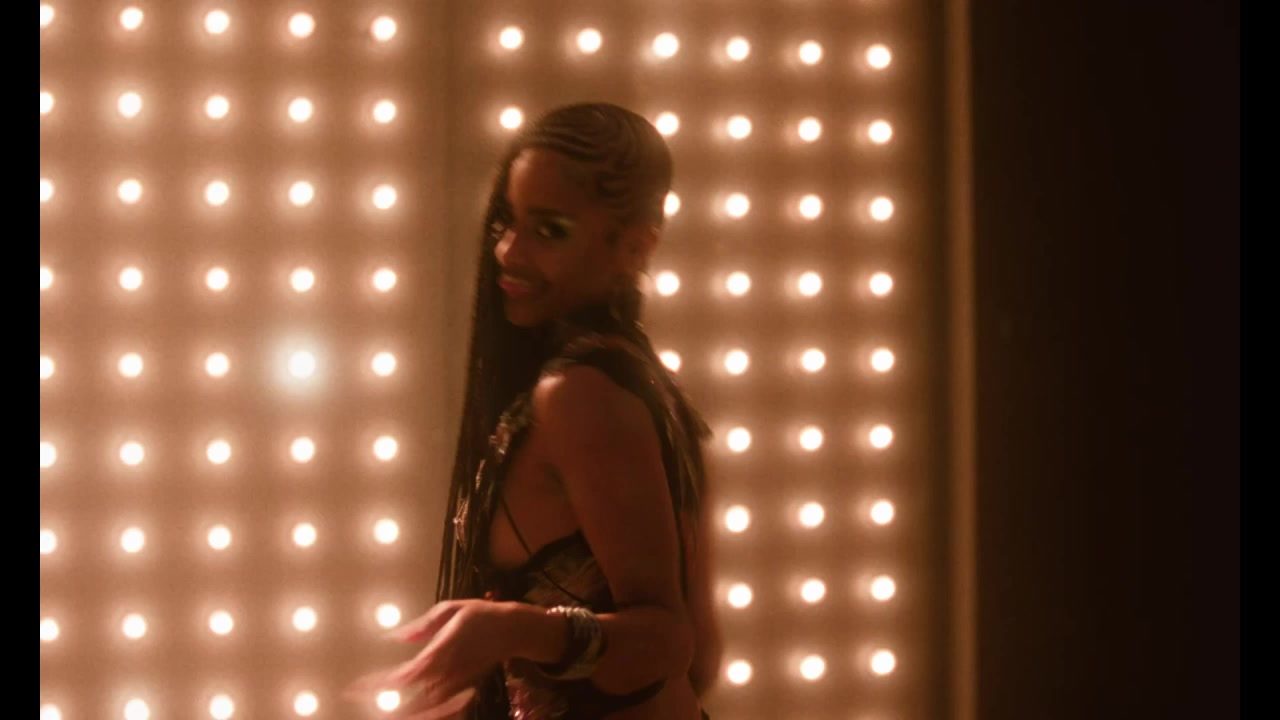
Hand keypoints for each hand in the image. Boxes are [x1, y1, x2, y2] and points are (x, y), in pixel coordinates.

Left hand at [344, 599, 508, 718]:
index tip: (357, 686)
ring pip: (425, 709)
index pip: (406, 676)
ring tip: (377, 706)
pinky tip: (408, 709)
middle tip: (354, 695)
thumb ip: (424, 625)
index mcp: (442, 652)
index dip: (381, 685)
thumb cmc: (482, 615)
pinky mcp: (463, 688)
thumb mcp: (452, 609)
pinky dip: (426, 713)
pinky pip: (441, 708)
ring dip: (402, 710)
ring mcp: (457, 685)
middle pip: (411, 700)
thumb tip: (396, 638)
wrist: (514, 631)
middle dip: (383, 702)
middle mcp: (447, 674)